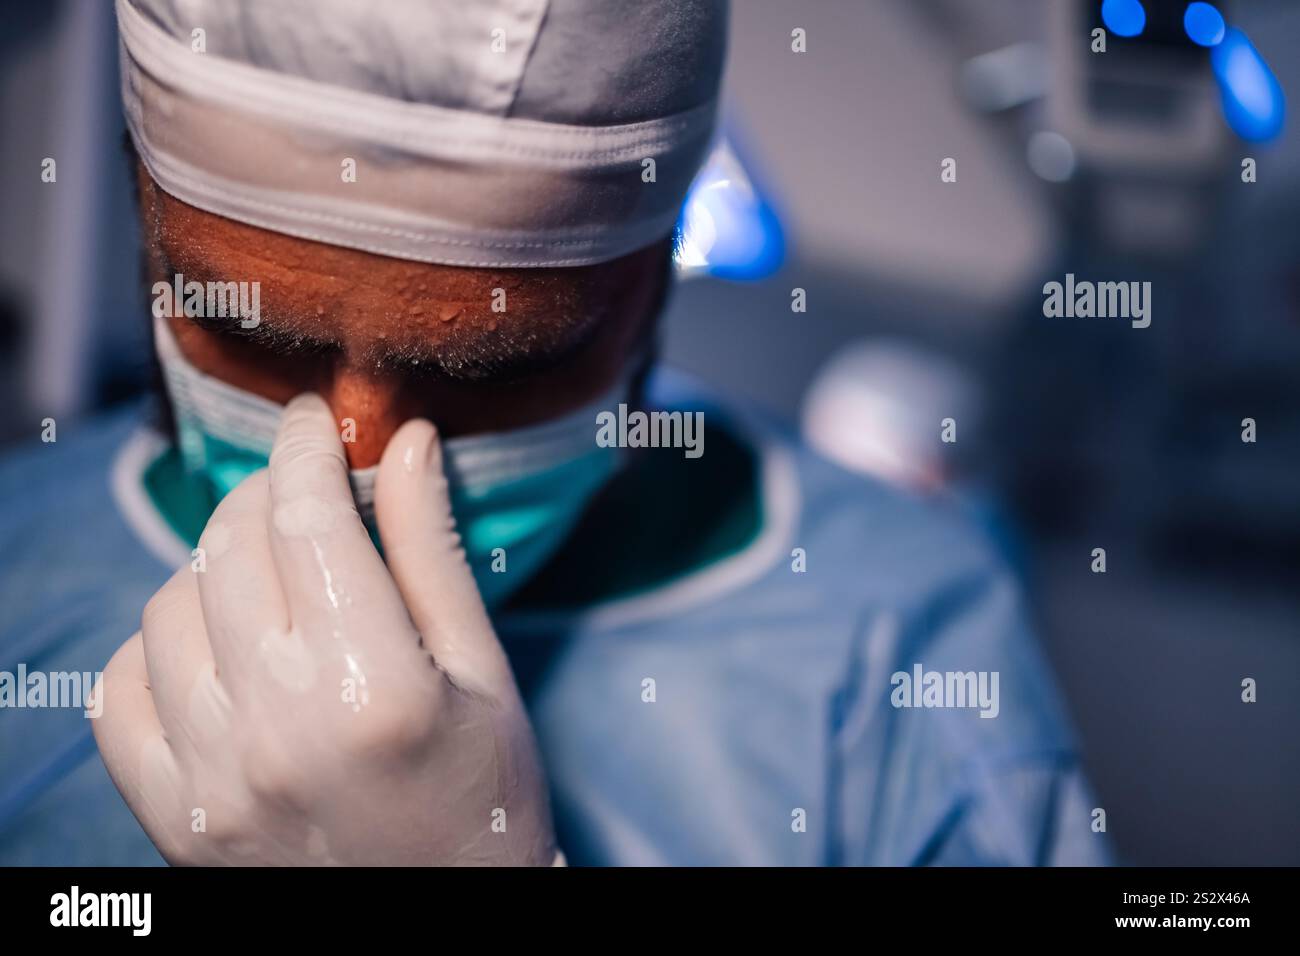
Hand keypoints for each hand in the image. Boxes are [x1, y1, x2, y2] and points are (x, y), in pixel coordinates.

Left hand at [93, 395, 556, 864]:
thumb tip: (406, 441)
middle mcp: (280, 729)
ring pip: (168, 604)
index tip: (316, 419)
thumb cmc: (488, 796)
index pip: (309, 518)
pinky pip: (117, 692)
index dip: (308, 449)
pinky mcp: (174, 818)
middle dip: (266, 491)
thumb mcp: (483, 672)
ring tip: (271, 580)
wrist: (444, 927)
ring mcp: (214, 780)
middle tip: (304, 491)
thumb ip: (433, 552)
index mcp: (378, 688)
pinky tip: (216, 649)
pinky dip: (157, 647)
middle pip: (232, 546)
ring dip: (216, 565)